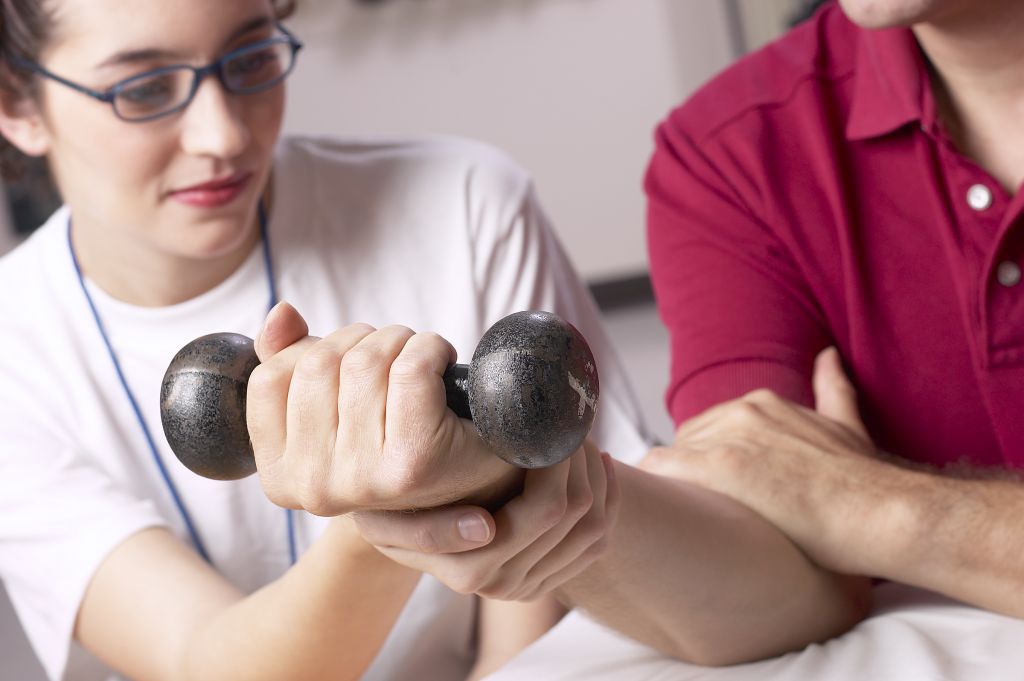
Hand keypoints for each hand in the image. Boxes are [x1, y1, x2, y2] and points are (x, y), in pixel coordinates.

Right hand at [245, 302, 518, 515]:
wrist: (472, 476)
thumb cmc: (396, 436)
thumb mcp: (331, 405)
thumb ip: (291, 361)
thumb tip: (282, 314)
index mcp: (280, 478)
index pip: (269, 377)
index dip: (314, 348)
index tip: (350, 363)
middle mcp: (314, 488)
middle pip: (318, 362)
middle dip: (363, 340)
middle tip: (394, 359)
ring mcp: (362, 480)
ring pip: (365, 360)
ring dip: (400, 341)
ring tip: (418, 364)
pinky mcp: (412, 462)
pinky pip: (411, 368)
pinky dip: (433, 349)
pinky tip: (444, 365)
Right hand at [353, 440, 619, 601]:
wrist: (403, 529)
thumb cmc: (394, 511)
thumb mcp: (385, 517)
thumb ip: (424, 521)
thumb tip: (484, 520)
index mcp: (471, 568)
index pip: (547, 509)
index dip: (558, 459)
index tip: (547, 421)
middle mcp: (506, 583)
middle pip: (577, 512)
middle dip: (578, 457)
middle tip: (565, 420)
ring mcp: (532, 584)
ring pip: (594, 525)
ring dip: (594, 474)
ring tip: (576, 437)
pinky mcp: (551, 578)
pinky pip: (599, 541)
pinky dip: (608, 498)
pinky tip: (596, 463)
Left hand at [640, 348, 892, 574]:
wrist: (881, 511)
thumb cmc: (865, 481)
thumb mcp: (847, 425)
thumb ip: (832, 389)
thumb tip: (827, 356)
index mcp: (762, 403)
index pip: (709, 429)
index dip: (708, 462)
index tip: (716, 490)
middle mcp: (741, 411)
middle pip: (685, 443)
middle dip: (687, 475)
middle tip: (697, 510)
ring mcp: (728, 437)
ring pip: (669, 458)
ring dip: (671, 486)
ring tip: (679, 516)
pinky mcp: (720, 468)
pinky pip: (659, 469)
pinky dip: (652, 487)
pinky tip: (660, 511)